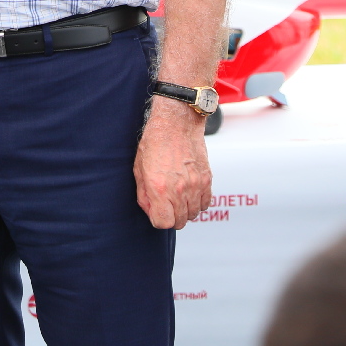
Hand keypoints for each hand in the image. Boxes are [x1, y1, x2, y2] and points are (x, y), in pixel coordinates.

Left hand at [133, 102, 212, 229]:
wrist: (176, 123)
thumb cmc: (155, 142)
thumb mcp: (139, 169)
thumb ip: (144, 195)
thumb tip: (151, 210)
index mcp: (159, 188)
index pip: (163, 223)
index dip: (158, 219)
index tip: (157, 210)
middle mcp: (179, 189)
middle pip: (179, 221)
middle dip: (171, 216)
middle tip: (167, 203)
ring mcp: (195, 185)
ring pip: (193, 214)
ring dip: (185, 209)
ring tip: (178, 196)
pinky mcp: (206, 179)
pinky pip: (206, 203)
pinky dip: (198, 202)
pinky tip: (190, 192)